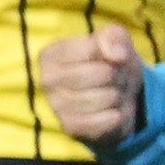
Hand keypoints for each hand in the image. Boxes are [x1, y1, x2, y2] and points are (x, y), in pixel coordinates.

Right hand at [38, 24, 146, 146]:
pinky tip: (108, 112)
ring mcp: (56, 105)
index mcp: (51, 54)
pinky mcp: (70, 127)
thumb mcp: (115, 42)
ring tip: (110, 95)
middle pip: (101, 74)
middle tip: (113, 80)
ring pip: (106, 98)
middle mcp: (47, 79)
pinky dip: (116, 116)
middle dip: (117, 77)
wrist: (116, 98)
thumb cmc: (111, 64)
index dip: (112, 55)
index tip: (109, 60)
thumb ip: (114, 37)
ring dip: (118, 97)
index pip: (93, 50)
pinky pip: (106, 120)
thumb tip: (116, 55)